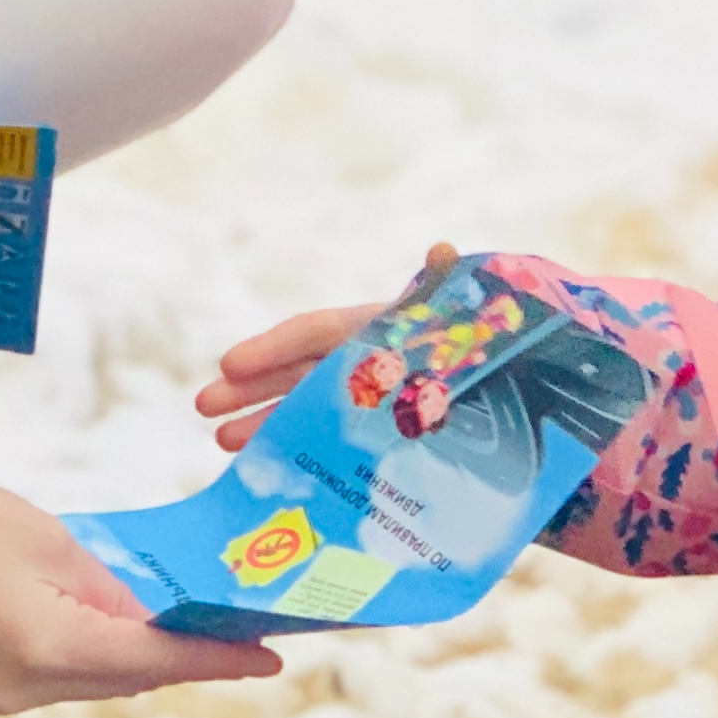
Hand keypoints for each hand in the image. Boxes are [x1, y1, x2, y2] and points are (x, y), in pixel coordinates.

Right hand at [0, 476, 282, 715]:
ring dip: (134, 656)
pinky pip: (57, 678)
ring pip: (92, 682)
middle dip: (179, 656)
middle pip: (126, 679)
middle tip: (235, 631)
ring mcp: (0, 698)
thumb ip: (111, 586)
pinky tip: (116, 626)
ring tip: (184, 625)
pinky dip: (91, 655)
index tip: (269, 657)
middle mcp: (27, 691)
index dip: (216, 659)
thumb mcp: (52, 541)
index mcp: (48, 650)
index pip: (154, 662)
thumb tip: (151, 617)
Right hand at [192, 244, 458, 451]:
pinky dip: (293, 453)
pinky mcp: (374, 443)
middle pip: (296, 373)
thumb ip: (442, 291)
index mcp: (373, 332)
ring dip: (261, 423)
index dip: (272, 348)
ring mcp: (363, 406)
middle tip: (202, 405)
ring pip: (302, 411)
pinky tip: (263, 470)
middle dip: (249, 388)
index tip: (230, 364)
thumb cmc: (482, 349)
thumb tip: (441, 248)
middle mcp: (360, 366)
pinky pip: (325, 444)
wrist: (514, 398)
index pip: (314, 335)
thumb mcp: (457, 319)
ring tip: (221, 442)